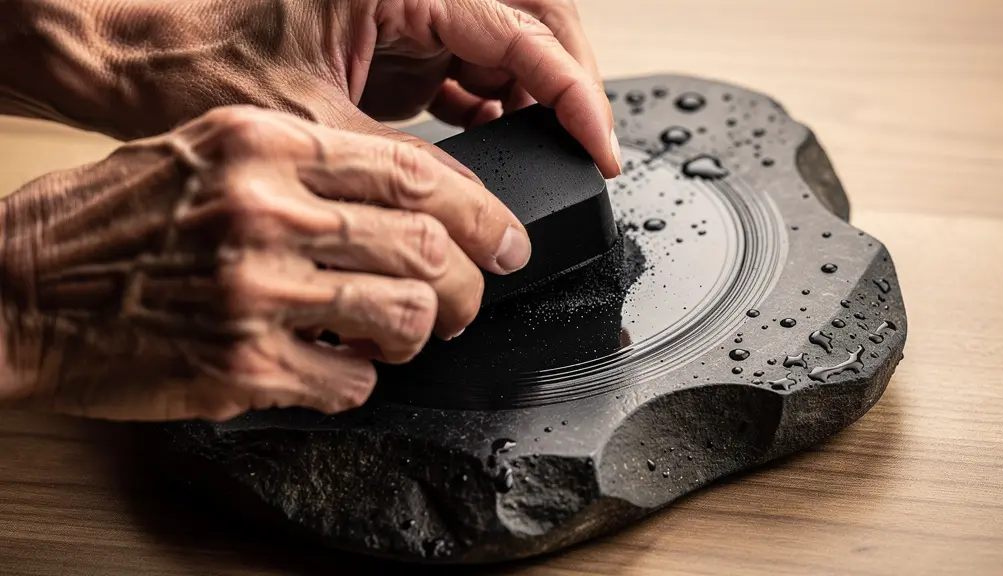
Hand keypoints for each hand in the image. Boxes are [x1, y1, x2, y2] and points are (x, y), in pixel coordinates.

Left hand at [0, 0, 620, 177]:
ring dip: (534, 95)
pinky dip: (493, 105)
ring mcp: (403, 11)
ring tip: (548, 151)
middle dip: (568, 80)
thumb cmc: (197, 69)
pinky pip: (468, 64)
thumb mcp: (316, 129)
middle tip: (588, 143)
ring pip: (505, 41)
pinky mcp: (391, 40)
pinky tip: (497, 140)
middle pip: (530, 18)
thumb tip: (478, 210)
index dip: (572, 91)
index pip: (520, 30)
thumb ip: (407, 165)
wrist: (134, 61)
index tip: (599, 145)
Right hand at [0, 105, 529, 420]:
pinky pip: (352, 380)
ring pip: (406, 316)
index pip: (416, 174)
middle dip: (470, 286)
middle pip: (429, 248)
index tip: (506, 240)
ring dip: (421, 334)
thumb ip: (306, 167)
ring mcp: (257, 290)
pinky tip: (337, 366)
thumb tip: (407, 202)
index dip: (482, 213)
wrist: (16, 286)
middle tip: (468, 301)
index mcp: (264, 145)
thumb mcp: (207, 149)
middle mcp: (267, 211)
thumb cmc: (112, 220)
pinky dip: (362, 379)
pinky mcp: (242, 365)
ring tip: (401, 334)